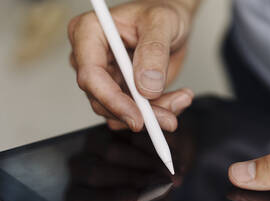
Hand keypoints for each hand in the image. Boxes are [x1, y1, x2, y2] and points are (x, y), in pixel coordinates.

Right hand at [67, 0, 196, 131]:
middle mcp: (92, 58)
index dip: (113, 100)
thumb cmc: (161, 13)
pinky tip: (176, 99)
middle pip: (102, 100)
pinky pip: (134, 113)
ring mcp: (106, 77)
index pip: (91, 75)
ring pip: (120, 112)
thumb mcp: (162, 22)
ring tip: (180, 99)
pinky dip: (158, 112)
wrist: (171, 23)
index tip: (137, 116)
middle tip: (168, 118)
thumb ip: (154, 51)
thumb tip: (146, 86)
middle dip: (138, 113)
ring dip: (153, 114)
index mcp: (89, 33)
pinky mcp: (121, 91)